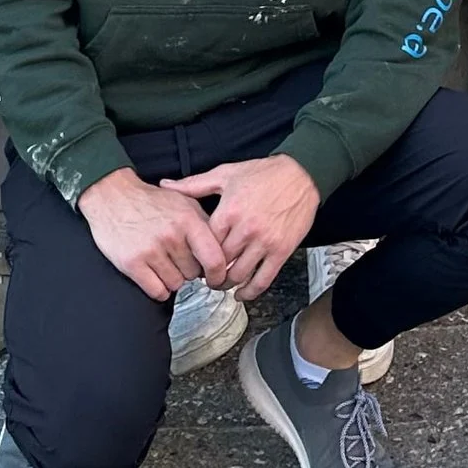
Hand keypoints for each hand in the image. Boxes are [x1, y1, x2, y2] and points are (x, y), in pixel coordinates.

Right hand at [77, 166, 230, 301]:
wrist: (112, 196)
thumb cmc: (150, 201)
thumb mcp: (184, 202)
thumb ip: (204, 224)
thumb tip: (222, 251)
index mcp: (188, 220)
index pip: (215, 258)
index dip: (219, 274)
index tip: (216, 279)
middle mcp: (172, 236)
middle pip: (193, 274)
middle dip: (188, 269)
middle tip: (176, 258)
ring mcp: (151, 250)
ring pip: (176, 284)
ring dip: (172, 278)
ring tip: (162, 261)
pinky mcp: (132, 263)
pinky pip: (157, 291)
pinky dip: (158, 288)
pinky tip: (154, 273)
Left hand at [162, 153, 320, 297]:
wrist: (301, 174)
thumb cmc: (263, 173)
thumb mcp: (225, 174)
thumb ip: (194, 184)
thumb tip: (166, 184)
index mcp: (228, 212)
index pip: (204, 245)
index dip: (196, 255)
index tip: (193, 260)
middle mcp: (245, 230)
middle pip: (219, 263)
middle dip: (209, 273)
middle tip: (205, 276)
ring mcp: (264, 242)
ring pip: (239, 274)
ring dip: (227, 284)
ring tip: (221, 283)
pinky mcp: (281, 251)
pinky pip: (263, 279)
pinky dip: (250, 292)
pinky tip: (242, 294)